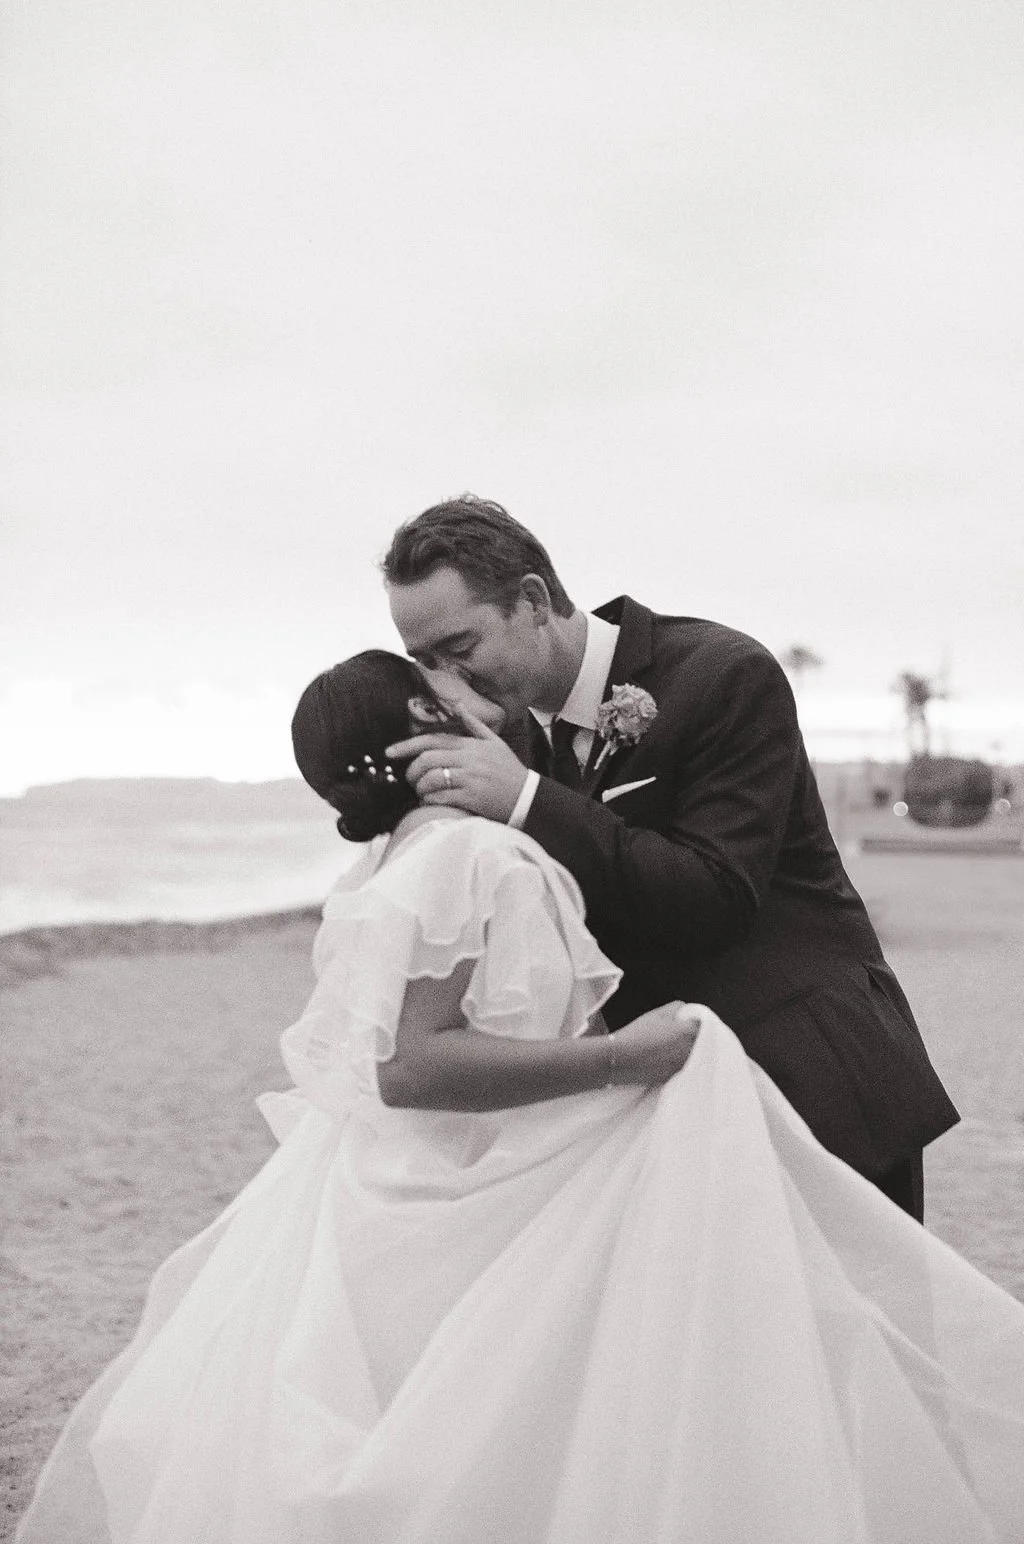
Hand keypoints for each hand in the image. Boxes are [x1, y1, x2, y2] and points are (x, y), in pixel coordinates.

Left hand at [386, 705, 529, 822]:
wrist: (527, 797)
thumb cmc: (509, 771)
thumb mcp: (495, 742)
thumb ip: (473, 724)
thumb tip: (458, 705)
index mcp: (470, 745)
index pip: (432, 740)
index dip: (407, 746)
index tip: (389, 752)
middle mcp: (469, 759)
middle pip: (426, 759)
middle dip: (411, 771)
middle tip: (410, 779)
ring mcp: (470, 778)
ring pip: (431, 779)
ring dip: (420, 788)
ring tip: (422, 793)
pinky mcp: (472, 798)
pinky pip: (440, 797)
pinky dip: (430, 801)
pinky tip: (432, 802)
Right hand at [609, 1003, 702, 1084]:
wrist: (621, 1060)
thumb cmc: (638, 1034)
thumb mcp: (657, 1014)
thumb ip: (677, 1008)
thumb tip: (686, 1011)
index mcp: (688, 1032)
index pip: (705, 1025)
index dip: (697, 1022)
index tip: (689, 1021)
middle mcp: (690, 1050)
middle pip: (702, 1042)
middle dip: (695, 1036)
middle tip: (681, 1033)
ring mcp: (683, 1065)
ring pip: (695, 1055)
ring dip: (689, 1050)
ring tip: (672, 1046)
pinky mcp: (675, 1076)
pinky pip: (685, 1067)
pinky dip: (681, 1061)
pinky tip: (667, 1057)